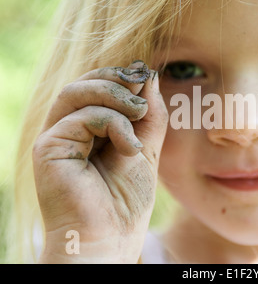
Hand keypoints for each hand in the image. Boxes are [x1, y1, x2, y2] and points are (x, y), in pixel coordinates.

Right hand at [32, 60, 167, 262]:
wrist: (109, 239)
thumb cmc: (126, 203)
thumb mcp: (146, 150)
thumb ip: (148, 116)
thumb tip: (149, 76)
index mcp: (88, 131)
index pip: (98, 89)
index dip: (121, 77)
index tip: (147, 78)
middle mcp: (68, 131)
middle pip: (84, 84)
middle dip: (116, 78)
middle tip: (141, 84)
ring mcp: (57, 138)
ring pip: (77, 92)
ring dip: (114, 94)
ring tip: (139, 112)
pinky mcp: (49, 147)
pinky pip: (81, 116)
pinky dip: (112, 123)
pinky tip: (129, 148)